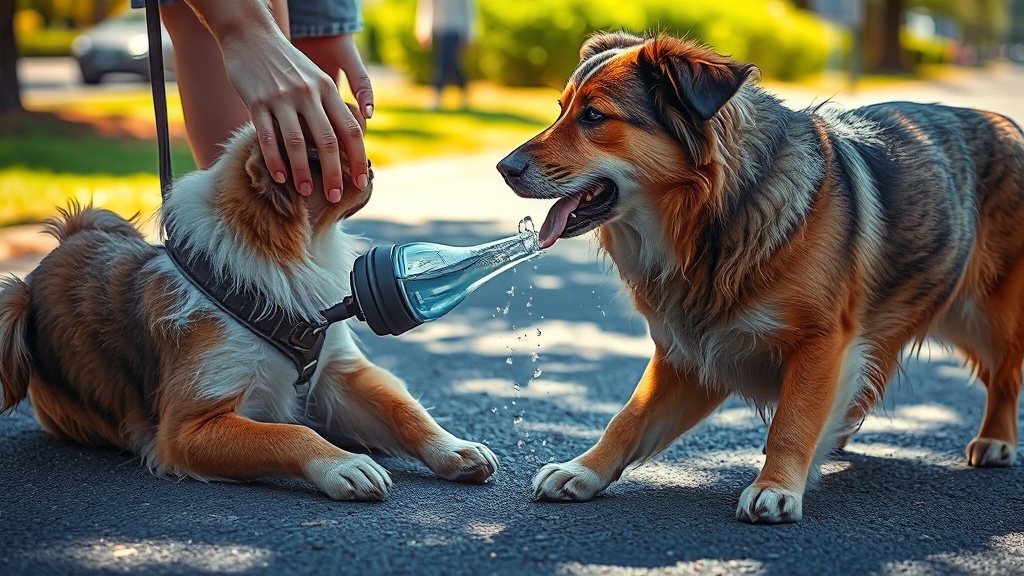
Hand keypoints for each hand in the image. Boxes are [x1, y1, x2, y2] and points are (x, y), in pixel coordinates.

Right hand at [219, 25, 368, 202]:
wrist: (251, 36)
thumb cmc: (287, 63)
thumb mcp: (316, 77)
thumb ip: (330, 105)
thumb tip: (347, 140)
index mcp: (328, 89)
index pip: (350, 130)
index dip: (358, 159)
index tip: (362, 182)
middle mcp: (308, 94)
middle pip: (328, 141)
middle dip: (334, 174)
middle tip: (334, 197)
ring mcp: (282, 98)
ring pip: (297, 143)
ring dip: (303, 172)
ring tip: (306, 192)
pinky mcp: (256, 102)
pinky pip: (268, 137)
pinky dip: (275, 161)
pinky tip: (280, 177)